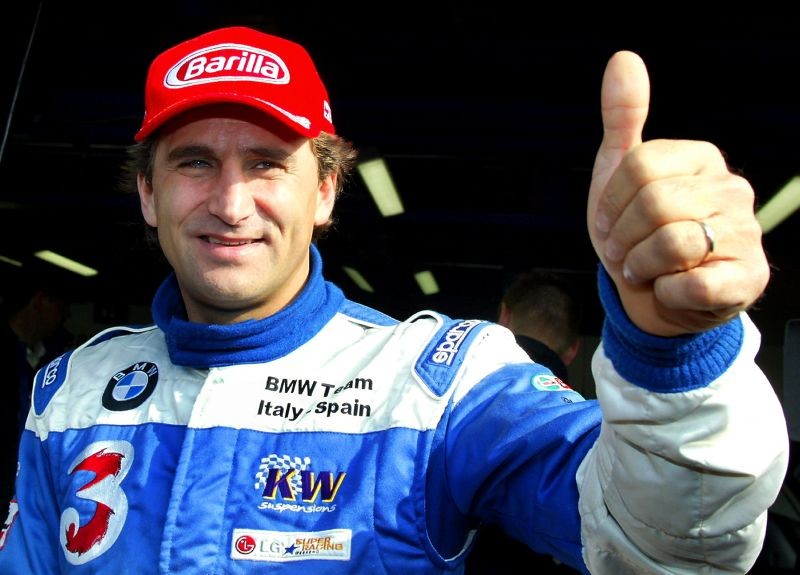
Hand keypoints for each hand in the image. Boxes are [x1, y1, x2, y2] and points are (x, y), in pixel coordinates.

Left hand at [586, 51, 769, 336]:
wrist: (652, 295)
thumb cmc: (636, 233)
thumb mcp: (619, 175)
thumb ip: (623, 118)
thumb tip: (623, 57)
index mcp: (701, 159)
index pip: (638, 166)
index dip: (610, 204)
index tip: (607, 223)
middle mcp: (732, 189)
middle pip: (654, 204)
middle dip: (622, 238)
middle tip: (623, 252)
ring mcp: (746, 233)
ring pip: (672, 244)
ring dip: (641, 266)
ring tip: (645, 269)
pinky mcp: (748, 277)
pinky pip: (693, 285)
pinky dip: (667, 293)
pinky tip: (670, 289)